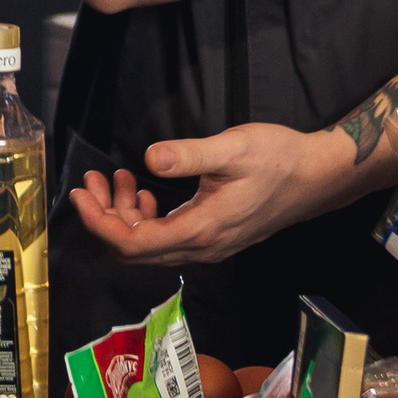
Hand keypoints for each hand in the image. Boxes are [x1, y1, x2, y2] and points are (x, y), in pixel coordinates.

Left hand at [69, 125, 356, 266]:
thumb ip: (188, 155)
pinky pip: (166, 236)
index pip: (135, 244)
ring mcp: (208, 245)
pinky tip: (144, 187)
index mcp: (202, 230)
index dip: (100, 224)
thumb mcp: (232, 149)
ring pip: (150, 243)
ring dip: (124, 214)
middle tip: (92, 181)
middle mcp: (202, 247)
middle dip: (105, 217)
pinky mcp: (213, 235)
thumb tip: (149, 159)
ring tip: (116, 177)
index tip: (79, 196)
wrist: (317, 177)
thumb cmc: (278, 159)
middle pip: (136, 249)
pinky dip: (146, 215)